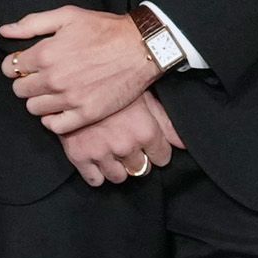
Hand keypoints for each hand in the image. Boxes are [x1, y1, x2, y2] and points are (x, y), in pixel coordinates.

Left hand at [0, 4, 162, 136]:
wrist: (140, 48)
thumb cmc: (104, 29)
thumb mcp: (67, 16)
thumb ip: (32, 24)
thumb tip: (4, 31)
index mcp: (46, 54)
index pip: (10, 68)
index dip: (16, 65)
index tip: (26, 64)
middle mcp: (54, 79)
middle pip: (20, 90)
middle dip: (26, 82)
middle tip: (41, 77)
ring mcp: (70, 99)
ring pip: (34, 109)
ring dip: (39, 100)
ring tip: (53, 91)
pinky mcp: (85, 114)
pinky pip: (55, 126)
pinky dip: (53, 119)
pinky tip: (61, 108)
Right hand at [63, 89, 184, 188]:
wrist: (74, 77)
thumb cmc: (113, 83)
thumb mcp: (144, 97)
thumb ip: (165, 122)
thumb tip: (183, 144)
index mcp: (145, 130)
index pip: (162, 158)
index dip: (155, 150)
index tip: (146, 143)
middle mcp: (126, 145)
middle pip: (141, 169)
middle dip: (136, 158)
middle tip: (126, 143)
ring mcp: (101, 152)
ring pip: (119, 177)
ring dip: (117, 167)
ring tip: (112, 151)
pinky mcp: (80, 156)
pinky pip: (95, 179)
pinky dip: (97, 173)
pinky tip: (97, 159)